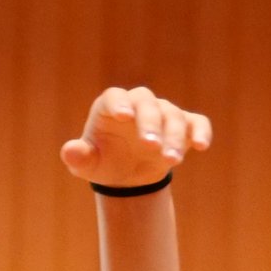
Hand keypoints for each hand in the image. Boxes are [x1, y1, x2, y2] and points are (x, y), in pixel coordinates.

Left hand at [60, 86, 212, 188]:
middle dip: (151, 123)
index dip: (120, 103)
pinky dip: (201, 131)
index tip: (124, 117)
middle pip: (147, 103)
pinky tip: (201, 146)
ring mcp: (163, 113)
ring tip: (171, 160)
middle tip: (150, 146)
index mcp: (111, 106)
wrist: (128, 174)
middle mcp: (139, 105)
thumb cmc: (104, 162)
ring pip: (173, 116)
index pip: (115, 97)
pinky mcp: (184, 126)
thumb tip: (69, 152)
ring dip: (174, 136)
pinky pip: (196, 122)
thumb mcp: (88, 165)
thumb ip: (78, 158)